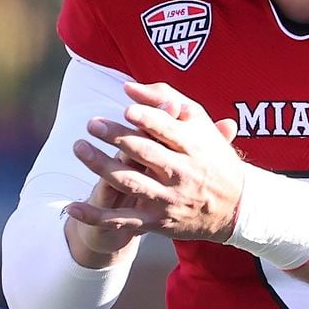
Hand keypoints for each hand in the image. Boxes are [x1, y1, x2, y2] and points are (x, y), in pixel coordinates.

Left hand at [65, 82, 249, 249]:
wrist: (236, 207)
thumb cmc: (212, 156)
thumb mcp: (200, 123)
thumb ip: (166, 100)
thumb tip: (128, 87)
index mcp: (194, 145)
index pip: (168, 130)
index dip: (146, 120)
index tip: (126, 109)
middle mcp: (181, 172)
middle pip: (145, 154)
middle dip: (117, 138)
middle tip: (93, 124)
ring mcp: (167, 198)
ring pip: (129, 183)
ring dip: (101, 166)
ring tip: (79, 147)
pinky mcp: (156, 221)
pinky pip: (121, 220)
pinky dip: (95, 216)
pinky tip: (72, 207)